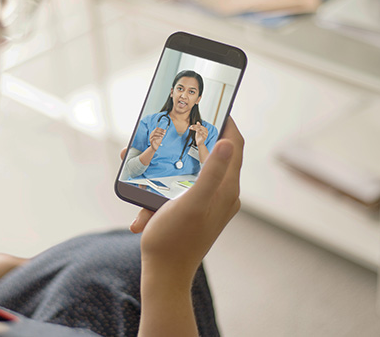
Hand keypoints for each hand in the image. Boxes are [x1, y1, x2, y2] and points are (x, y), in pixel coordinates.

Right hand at [131, 117, 242, 279]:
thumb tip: (228, 141)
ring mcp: (208, 202)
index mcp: (226, 189)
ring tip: (151, 151)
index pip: (234, 145)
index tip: (211, 105)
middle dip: (192, 137)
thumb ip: (212, 172)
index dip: (226, 122)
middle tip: (175, 124)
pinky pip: (182, 185)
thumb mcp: (191, 202)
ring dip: (173, 158)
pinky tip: (145, 186)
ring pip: (193, 169)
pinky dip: (166, 179)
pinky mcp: (194, 210)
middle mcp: (221, 194)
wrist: (164, 274)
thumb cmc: (174, 239)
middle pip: (213, 154)